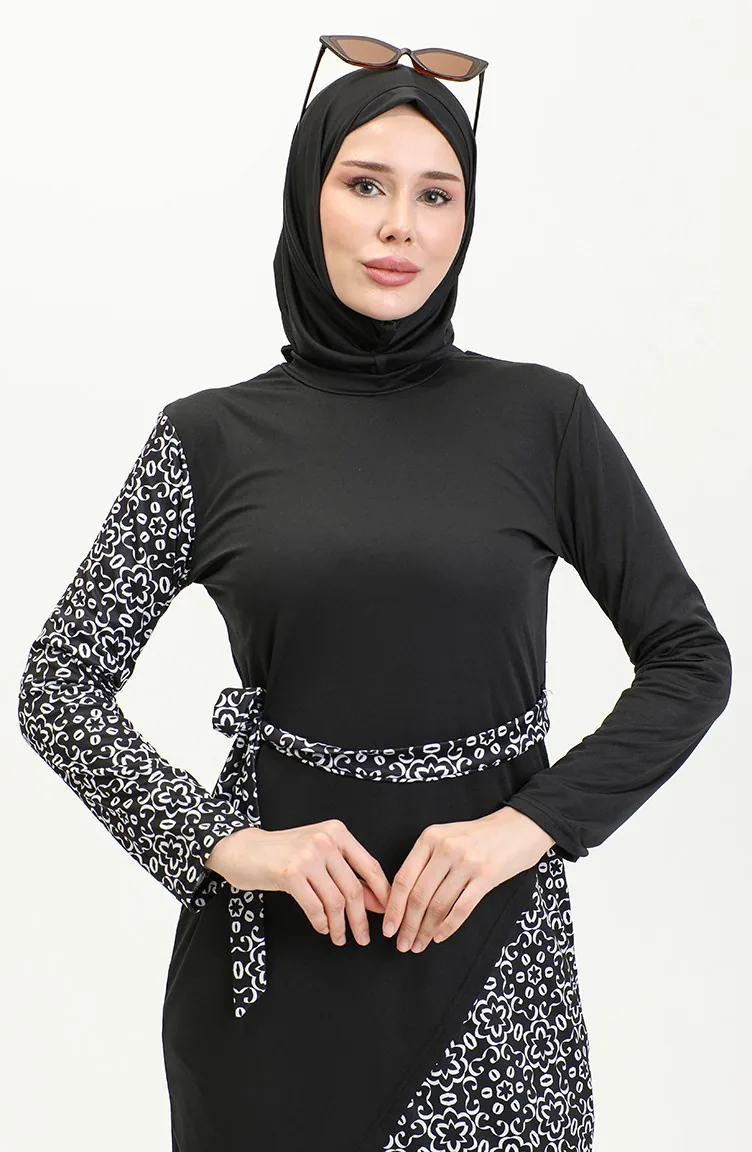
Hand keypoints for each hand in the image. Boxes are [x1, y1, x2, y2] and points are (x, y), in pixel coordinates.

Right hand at [207, 819, 391, 947]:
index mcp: (337, 832)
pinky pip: (314, 906)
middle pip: (353, 888)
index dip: (382, 894)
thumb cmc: (284, 853)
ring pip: (335, 901)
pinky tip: (323, 928)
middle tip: (363, 937)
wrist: (244, 849)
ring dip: (340, 926)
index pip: (370, 866)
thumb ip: (346, 874)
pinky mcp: (290, 873)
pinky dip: (321, 922)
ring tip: (340, 938)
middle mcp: (325, 841)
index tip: (388, 914)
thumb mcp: (319, 856)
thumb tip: (375, 902)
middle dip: (361, 918)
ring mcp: (307, 855)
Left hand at [381, 807, 555, 952]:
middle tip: (402, 944)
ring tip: (419, 945)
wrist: (519, 826)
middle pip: (418, 895)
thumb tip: (400, 900)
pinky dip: (448, 927)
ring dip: (426, 930)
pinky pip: (462, 908)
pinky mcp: (487, 875)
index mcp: (429, 838)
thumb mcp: (446, 838)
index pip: (403, 879)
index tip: (388, 929)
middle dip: (408, 925)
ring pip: (438, 905)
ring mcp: (467, 862)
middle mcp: (446, 848)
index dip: (393, 908)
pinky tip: (440, 937)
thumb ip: (425, 861)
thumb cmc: (478, 837)